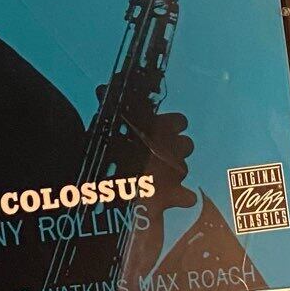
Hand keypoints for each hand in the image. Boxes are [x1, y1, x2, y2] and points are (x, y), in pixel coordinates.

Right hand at [94, 86, 195, 210]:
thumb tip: (101, 89)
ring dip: (172, 173)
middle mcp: (174, 147)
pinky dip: (179, 199)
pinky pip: (188, 197)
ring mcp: (177, 172)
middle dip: (173, 151)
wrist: (110, 187)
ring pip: (184, 169)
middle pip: (186, 146)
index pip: (180, 121)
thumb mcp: (107, 124)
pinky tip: (167, 200)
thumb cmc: (107, 151)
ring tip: (154, 180)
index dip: (170, 127)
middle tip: (154, 158)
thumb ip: (112, 111)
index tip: (157, 132)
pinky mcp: (174, 195)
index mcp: (161, 127)